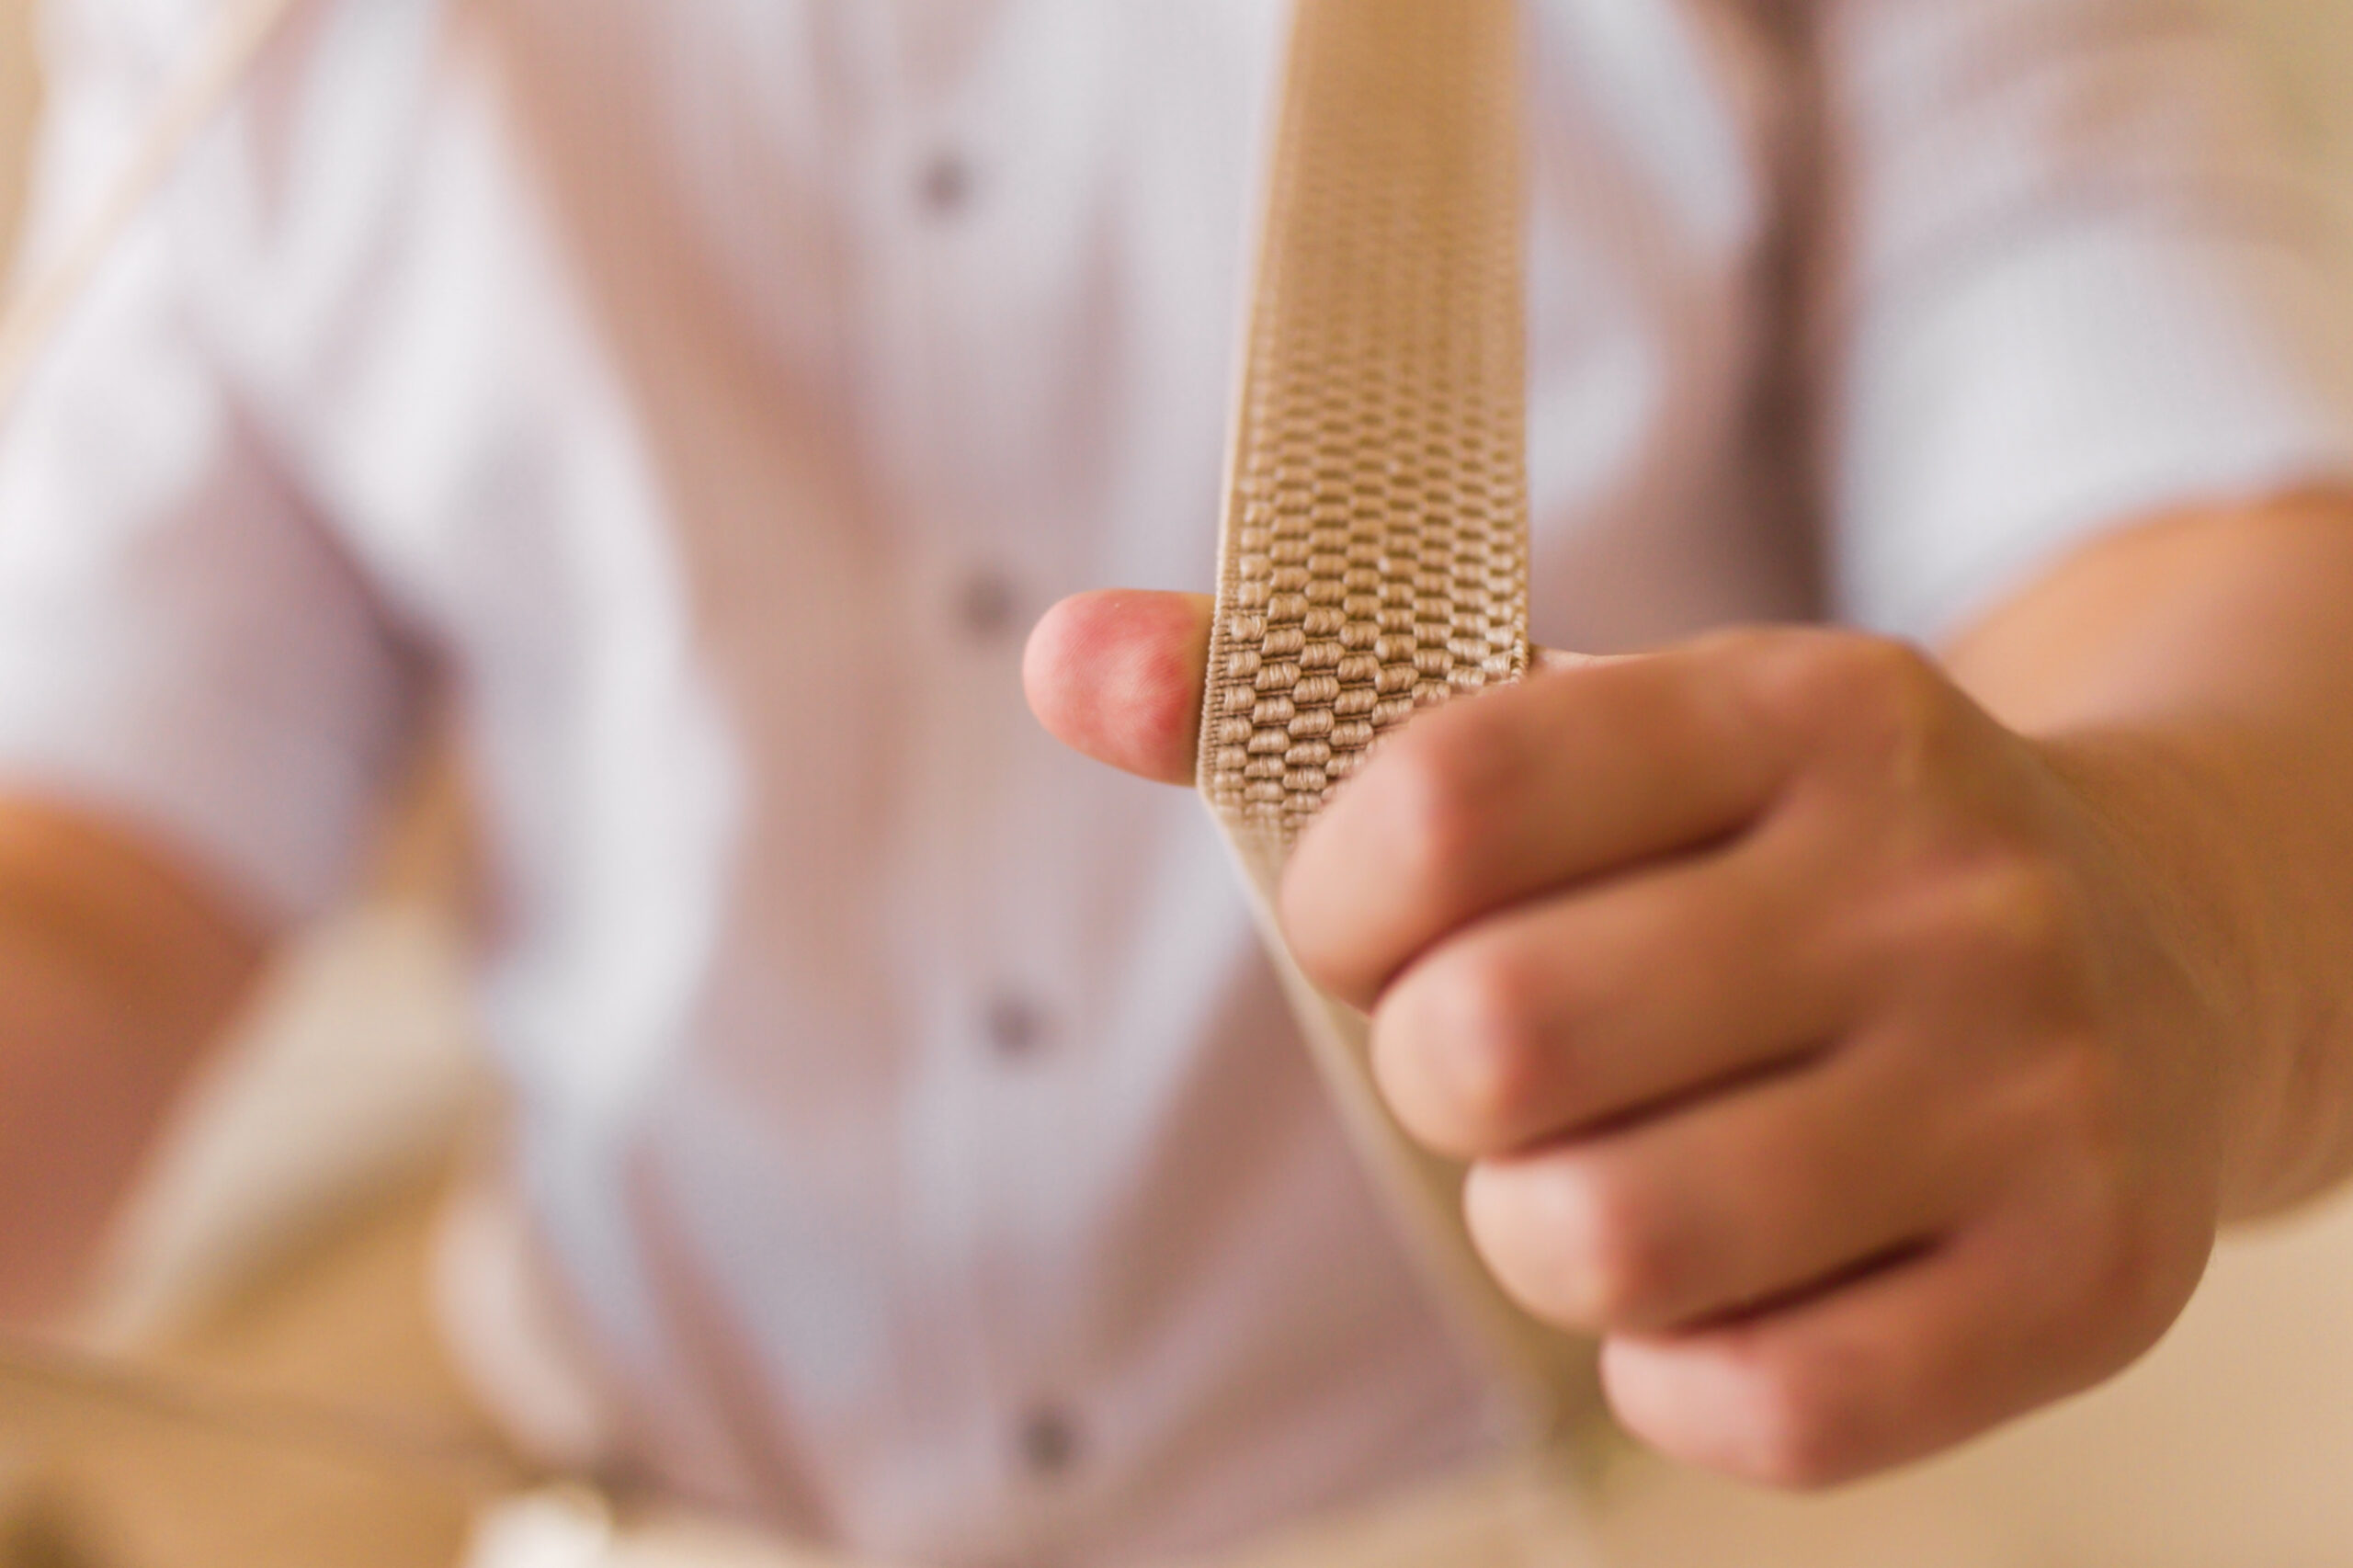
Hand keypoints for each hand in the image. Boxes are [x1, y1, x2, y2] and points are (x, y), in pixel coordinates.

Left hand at [1026, 590, 2246, 1487]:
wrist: (2169, 946)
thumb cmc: (1792, 854)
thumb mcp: (1608, 737)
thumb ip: (1317, 705)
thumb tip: (1062, 657)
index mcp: (1798, 707)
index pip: (1453, 792)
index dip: (1345, 898)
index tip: (1380, 931)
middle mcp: (1932, 881)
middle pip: (1502, 1041)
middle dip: (1439, 1081)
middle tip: (1499, 1069)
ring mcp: (2026, 1086)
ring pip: (1610, 1240)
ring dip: (1539, 1233)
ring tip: (1598, 1177)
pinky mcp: (2083, 1279)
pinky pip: (1768, 1410)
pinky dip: (1674, 1375)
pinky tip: (1706, 1293)